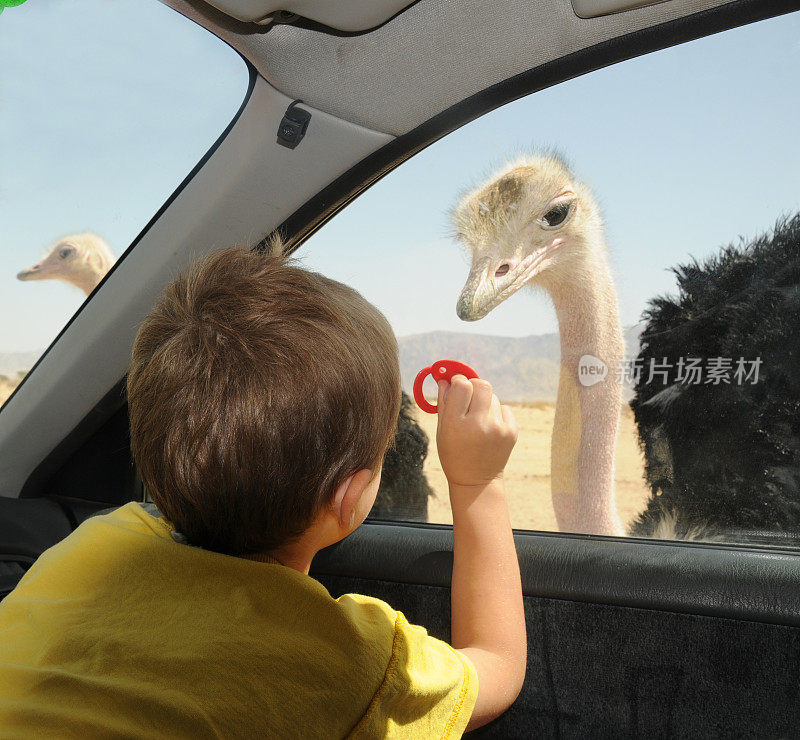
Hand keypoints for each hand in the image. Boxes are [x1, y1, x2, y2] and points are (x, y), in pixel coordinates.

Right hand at [436, 375, 517, 489]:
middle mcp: (479, 425)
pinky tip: (489, 427)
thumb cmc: (453, 453)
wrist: (476, 481)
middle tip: (469, 395)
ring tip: (478, 419)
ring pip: (492, 396)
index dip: (458, 381)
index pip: (462, 386)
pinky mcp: (511, 432)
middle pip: (482, 384)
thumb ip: (443, 402)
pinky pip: (503, 408)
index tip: (457, 384)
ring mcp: (498, 429)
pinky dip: (495, 413)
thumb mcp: (442, 430)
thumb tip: (445, 379)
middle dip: (474, 385)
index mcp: (456, 424)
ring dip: (484, 401)